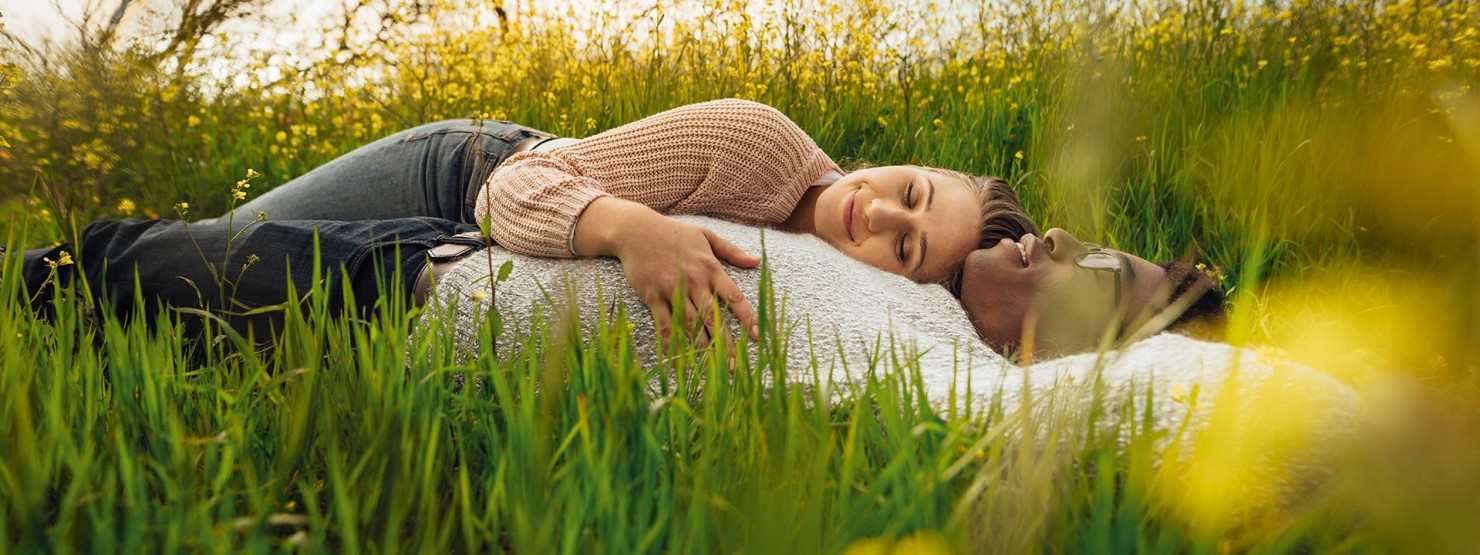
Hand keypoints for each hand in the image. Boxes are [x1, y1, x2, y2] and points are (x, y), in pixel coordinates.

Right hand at [573, 198, 760, 347]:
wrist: (636, 231)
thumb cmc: (674, 233)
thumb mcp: (706, 235)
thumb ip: (732, 251)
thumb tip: (757, 260)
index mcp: (709, 268)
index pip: (733, 296)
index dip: (746, 316)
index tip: (756, 335)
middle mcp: (693, 281)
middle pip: (712, 317)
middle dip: (726, 342)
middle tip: (736, 365)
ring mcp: (672, 290)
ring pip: (690, 325)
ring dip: (702, 348)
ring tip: (713, 368)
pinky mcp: (653, 297)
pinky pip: (664, 325)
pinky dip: (672, 344)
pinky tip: (680, 360)